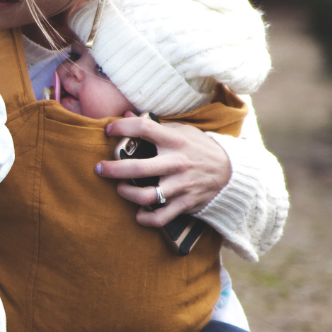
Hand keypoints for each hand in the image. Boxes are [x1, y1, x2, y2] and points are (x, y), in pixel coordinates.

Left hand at [97, 114, 230, 226]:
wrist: (231, 172)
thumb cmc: (199, 148)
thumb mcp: (182, 131)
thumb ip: (155, 125)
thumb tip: (126, 113)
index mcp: (175, 141)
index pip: (144, 129)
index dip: (122, 127)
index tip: (108, 130)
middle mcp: (177, 163)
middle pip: (138, 168)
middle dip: (113, 169)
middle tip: (99, 168)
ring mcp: (181, 185)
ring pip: (146, 196)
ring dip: (126, 194)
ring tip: (120, 188)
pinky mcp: (185, 203)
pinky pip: (161, 217)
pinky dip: (146, 218)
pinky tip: (138, 214)